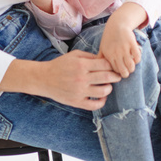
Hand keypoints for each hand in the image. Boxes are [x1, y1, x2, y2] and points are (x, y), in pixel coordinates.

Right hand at [6, 50, 120, 109]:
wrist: (43, 79)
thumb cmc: (60, 65)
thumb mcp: (74, 55)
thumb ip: (89, 56)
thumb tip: (105, 60)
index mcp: (81, 65)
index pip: (105, 64)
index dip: (111, 65)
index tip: (113, 67)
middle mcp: (81, 78)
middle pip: (107, 77)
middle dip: (115, 76)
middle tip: (117, 76)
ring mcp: (79, 91)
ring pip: (103, 91)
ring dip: (109, 88)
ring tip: (107, 86)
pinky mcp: (76, 102)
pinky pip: (94, 105)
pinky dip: (102, 102)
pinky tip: (101, 98)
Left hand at [98, 19, 141, 78]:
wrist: (117, 24)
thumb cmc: (109, 38)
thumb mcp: (102, 48)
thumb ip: (100, 58)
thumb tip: (96, 68)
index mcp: (108, 55)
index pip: (114, 71)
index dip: (118, 73)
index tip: (120, 70)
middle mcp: (116, 53)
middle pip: (123, 71)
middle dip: (126, 73)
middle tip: (126, 70)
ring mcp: (124, 48)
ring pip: (131, 66)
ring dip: (132, 68)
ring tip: (131, 65)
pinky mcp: (132, 43)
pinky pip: (137, 57)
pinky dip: (137, 60)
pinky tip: (135, 58)